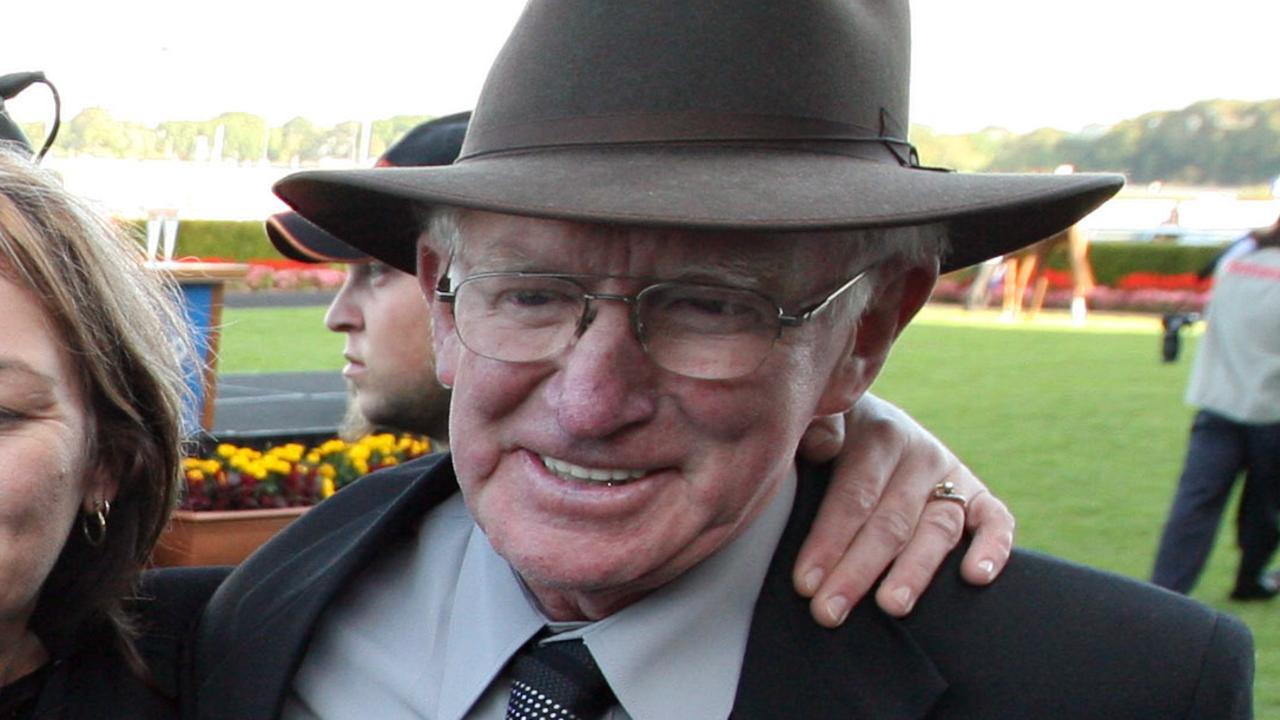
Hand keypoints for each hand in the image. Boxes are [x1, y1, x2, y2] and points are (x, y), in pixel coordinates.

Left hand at [792, 393, 1013, 626]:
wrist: (866, 419)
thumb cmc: (831, 436)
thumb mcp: (817, 421)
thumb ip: (816, 427)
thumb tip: (824, 448)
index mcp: (877, 434)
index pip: (854, 496)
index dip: (829, 541)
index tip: (805, 584)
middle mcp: (919, 453)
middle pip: (891, 521)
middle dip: (857, 571)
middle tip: (829, 612)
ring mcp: (950, 475)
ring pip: (937, 529)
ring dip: (914, 572)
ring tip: (892, 607)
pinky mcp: (976, 494)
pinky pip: (994, 520)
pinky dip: (993, 547)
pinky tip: (976, 577)